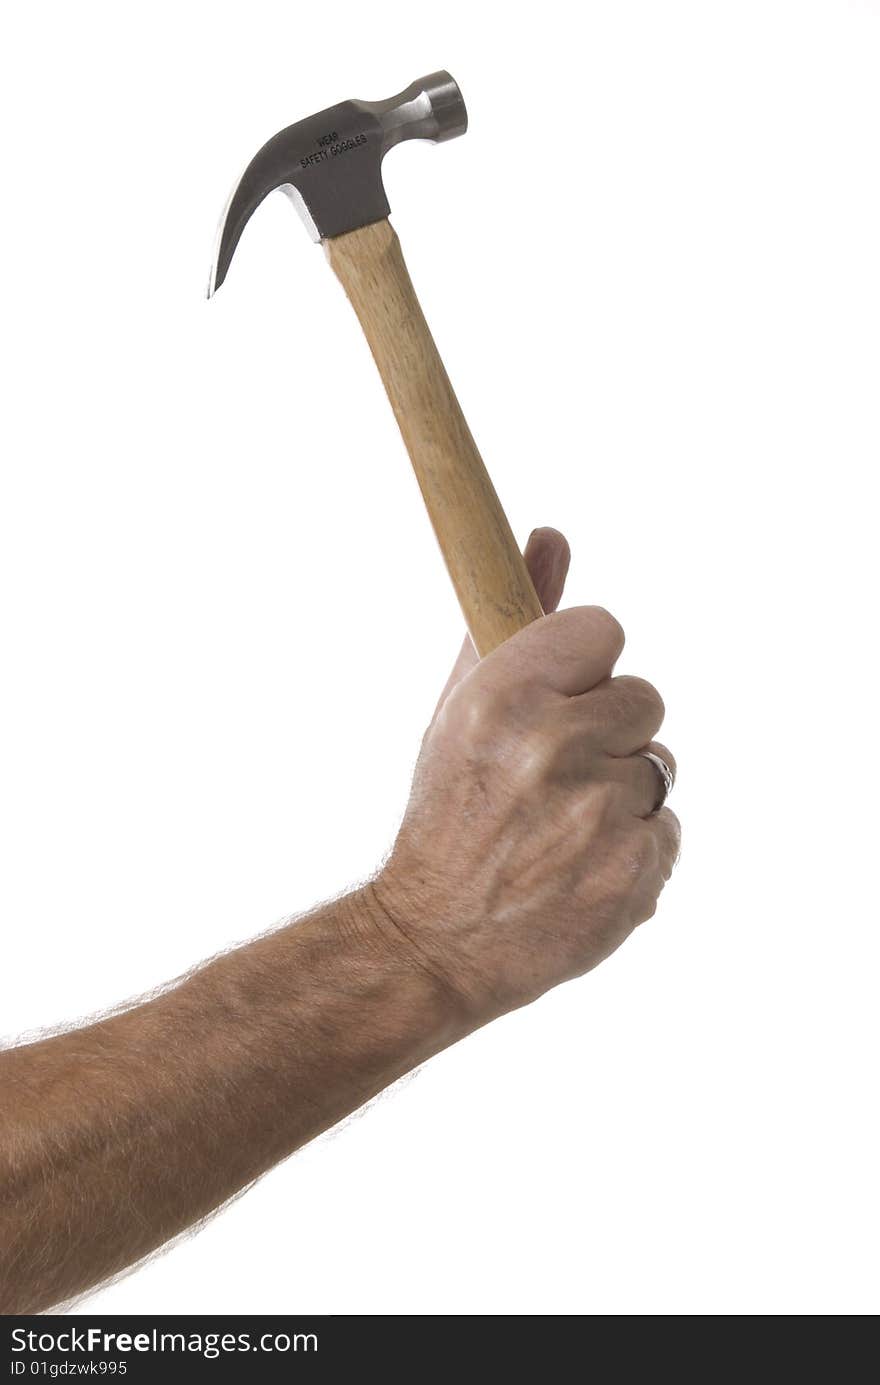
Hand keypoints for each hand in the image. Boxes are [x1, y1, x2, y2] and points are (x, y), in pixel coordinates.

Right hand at [368, 528, 679, 1022]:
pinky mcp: (636, 870)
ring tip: (561, 827)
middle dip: (608, 732)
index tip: (564, 691)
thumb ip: (509, 621)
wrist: (436, 939)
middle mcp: (553, 747)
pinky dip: (634, 848)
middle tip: (553, 773)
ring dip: (622, 792)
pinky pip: (668, 829)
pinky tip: (580, 866)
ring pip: (660, 768)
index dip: (586, 664)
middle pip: (644, 698)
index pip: (604, 629)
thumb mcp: (459, 710)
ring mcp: (600, 813)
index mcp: (504, 696)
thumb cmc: (446, 815)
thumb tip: (550, 537)